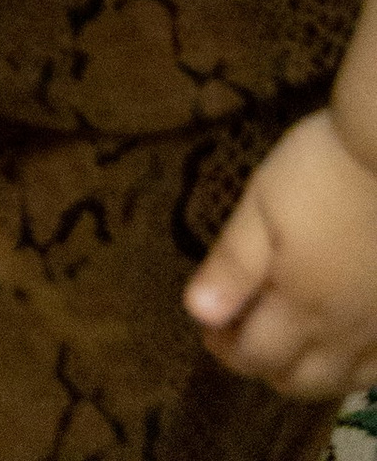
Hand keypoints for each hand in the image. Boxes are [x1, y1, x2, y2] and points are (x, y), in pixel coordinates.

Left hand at [184, 110, 376, 399]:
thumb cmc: (318, 171)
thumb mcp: (261, 205)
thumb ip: (232, 264)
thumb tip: (197, 314)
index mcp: (300, 306)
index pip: (256, 357)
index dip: (226, 349)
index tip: (210, 327)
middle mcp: (344, 333)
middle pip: (300, 381)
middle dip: (265, 364)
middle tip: (245, 329)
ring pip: (342, 380)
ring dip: (310, 371)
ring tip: (291, 338)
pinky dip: (353, 367)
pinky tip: (344, 341)